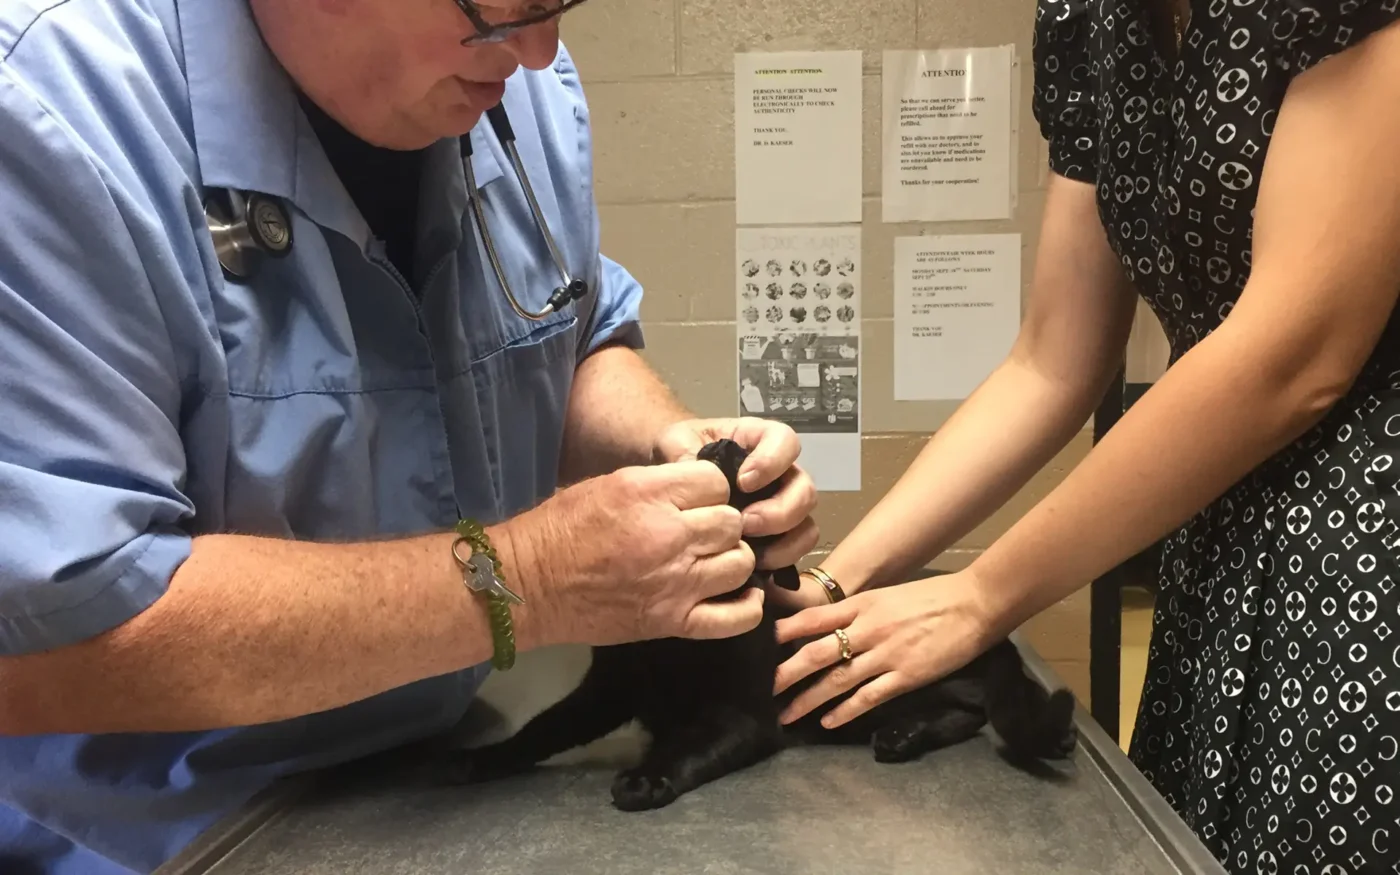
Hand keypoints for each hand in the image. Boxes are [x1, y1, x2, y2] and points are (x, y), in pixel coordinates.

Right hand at [506, 460, 761, 645]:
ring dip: (731, 562)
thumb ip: (658, 487)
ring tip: (713, 564)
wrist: (528, 586)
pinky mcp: (672, 620)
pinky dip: (746, 608)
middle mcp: (669, 534)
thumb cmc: (560, 530)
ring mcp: (675, 581)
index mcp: (649, 494)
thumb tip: (700, 490)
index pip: (717, 482)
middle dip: (722, 526)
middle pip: (731, 523)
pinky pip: (735, 617)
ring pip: (740, 563)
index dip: (711, 491)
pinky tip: (739, 598)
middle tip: (704, 535)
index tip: (698, 502)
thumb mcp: (608, 486)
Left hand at [652, 417, 818, 572]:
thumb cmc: (681, 451)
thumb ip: (683, 454)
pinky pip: (798, 546)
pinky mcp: (780, 533)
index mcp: (759, 439)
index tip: (743, 482)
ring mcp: (784, 503)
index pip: (785, 441)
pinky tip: (752, 562)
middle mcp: (781, 471)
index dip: (772, 461)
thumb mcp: (676, 442)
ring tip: (749, 549)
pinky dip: (782, 557)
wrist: (676, 478)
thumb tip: (693, 476)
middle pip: (804, 488)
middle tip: (744, 523)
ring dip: (784, 539)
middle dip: (779, 511)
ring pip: (806, 521)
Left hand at [771, 570, 999, 727]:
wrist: (973, 604)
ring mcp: (886, 654)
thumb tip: (831, 623)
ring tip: (788, 714)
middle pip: (816, 652)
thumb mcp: (886, 595)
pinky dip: (845, 711)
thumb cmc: (931, 597)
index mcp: (862, 605)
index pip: (814, 618)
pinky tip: (828, 722)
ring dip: (809, 699)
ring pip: (837, 679)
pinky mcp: (905, 676)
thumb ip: (858, 610)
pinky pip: (868, 697)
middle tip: (766, 689)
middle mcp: (867, 629)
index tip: (763, 644)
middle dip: (787, 672)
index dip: (785, 631)